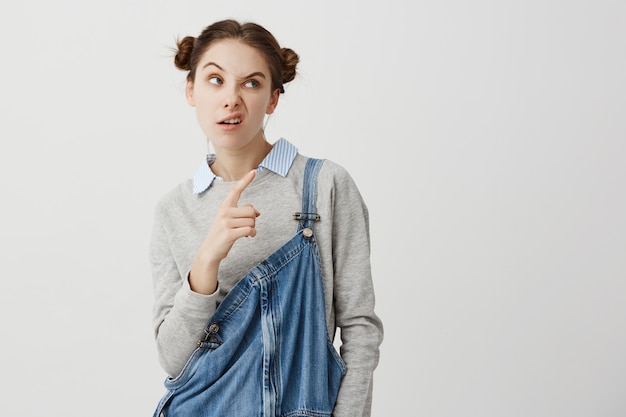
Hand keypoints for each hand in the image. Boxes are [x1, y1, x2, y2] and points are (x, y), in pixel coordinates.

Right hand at [189, 170, 259, 293]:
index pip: (236, 190)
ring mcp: (226, 222)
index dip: (246, 180)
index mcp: (224, 206)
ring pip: (252, 221)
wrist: (210, 250)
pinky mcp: (230, 233)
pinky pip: (250, 230)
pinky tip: (247, 237)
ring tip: (244, 233)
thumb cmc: (222, 233)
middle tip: (245, 226)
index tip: (254, 171)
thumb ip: (242, 213)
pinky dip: (252, 234)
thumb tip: (258, 213)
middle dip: (253, 219)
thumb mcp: (229, 219)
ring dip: (252, 228)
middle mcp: (224, 211)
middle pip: (251, 210)